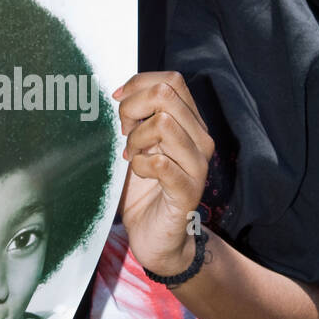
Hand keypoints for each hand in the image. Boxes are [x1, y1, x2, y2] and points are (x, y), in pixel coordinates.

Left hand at [114, 71, 214, 276]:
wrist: (156, 238)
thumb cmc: (145, 190)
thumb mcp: (139, 144)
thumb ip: (138, 118)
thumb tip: (121, 93)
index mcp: (190, 123)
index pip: (172, 80)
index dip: (139, 84)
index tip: (119, 102)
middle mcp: (200, 139)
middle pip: (167, 94)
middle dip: (133, 109)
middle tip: (125, 133)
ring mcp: (197, 165)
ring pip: (163, 124)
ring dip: (136, 138)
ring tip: (133, 155)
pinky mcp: (187, 191)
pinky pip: (159, 162)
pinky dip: (140, 165)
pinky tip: (139, 173)